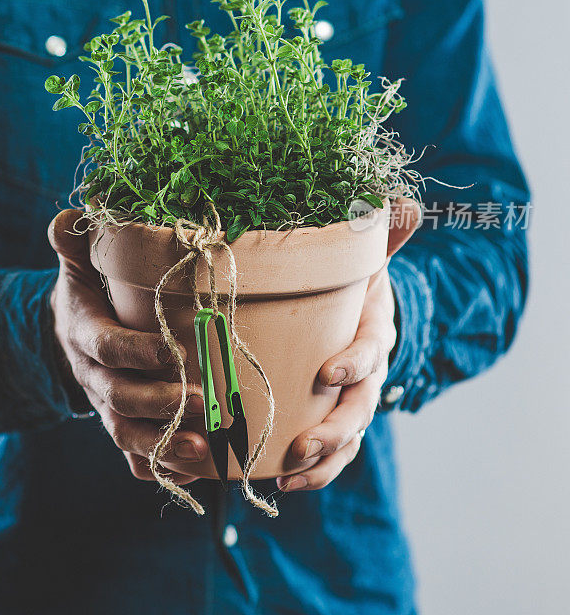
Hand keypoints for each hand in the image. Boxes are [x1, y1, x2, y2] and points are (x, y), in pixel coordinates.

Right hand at [48, 209, 208, 483]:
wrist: (72, 335)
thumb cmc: (88, 294)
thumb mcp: (76, 266)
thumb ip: (73, 243)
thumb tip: (67, 217)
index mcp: (84, 334)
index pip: (107, 347)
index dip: (137, 353)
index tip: (174, 351)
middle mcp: (94, 378)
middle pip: (121, 400)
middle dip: (161, 404)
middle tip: (205, 401)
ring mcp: (108, 407)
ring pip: (128, 435)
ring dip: (166, 445)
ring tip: (206, 451)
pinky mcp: (123, 425)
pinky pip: (135, 456)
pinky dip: (161, 467)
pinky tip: (196, 469)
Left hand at [277, 198, 420, 492]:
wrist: (350, 308)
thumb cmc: (349, 280)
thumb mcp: (361, 255)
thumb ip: (379, 233)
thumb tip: (407, 203)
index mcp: (372, 330)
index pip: (370, 349)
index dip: (354, 363)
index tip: (327, 374)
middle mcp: (367, 373)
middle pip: (359, 408)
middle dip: (333, 430)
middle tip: (302, 445)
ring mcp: (351, 400)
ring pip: (346, 440)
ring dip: (320, 462)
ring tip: (287, 476)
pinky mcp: (331, 417)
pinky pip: (330, 453)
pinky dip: (310, 471)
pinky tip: (278, 481)